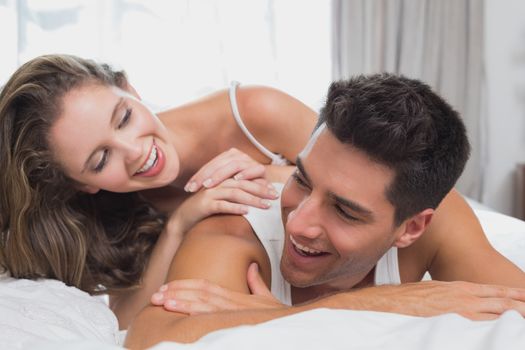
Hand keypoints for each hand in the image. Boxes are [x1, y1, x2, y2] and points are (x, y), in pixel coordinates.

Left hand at [151, 263, 283, 313]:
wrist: (293, 326)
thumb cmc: (280, 317)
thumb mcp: (268, 299)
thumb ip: (256, 283)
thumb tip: (251, 267)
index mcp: (237, 297)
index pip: (207, 287)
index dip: (186, 286)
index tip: (168, 287)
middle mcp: (234, 303)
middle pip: (201, 293)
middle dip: (176, 293)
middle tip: (155, 295)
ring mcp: (235, 314)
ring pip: (204, 304)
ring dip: (181, 302)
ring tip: (162, 302)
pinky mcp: (238, 323)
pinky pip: (214, 318)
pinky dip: (196, 315)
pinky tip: (181, 314)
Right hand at [171, 178, 278, 234]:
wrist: (183, 219)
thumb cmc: (206, 210)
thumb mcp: (222, 200)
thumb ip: (236, 195)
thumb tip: (258, 198)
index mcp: (222, 179)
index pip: (244, 178)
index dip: (260, 183)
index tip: (273, 191)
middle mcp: (216, 183)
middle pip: (243, 183)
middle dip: (261, 190)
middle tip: (274, 196)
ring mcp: (210, 193)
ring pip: (235, 193)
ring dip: (252, 199)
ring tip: (265, 206)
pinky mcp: (205, 204)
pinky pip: (222, 205)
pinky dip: (235, 208)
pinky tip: (247, 212)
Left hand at [184, 148, 267, 191]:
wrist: (265, 190)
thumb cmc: (240, 190)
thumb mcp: (224, 185)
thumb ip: (212, 183)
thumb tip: (188, 187)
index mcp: (227, 157)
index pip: (210, 165)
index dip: (198, 176)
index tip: (188, 188)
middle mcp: (238, 156)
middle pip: (219, 164)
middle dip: (205, 177)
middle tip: (195, 188)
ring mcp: (250, 161)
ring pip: (233, 166)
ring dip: (221, 175)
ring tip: (210, 185)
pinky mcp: (261, 168)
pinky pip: (253, 169)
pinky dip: (246, 174)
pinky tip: (237, 181)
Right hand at [343, 281, 524, 319]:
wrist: (388, 300)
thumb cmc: (405, 298)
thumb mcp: (430, 293)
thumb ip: (447, 298)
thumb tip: (456, 305)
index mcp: (454, 287)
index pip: (488, 289)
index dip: (508, 292)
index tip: (523, 294)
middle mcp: (459, 294)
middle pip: (496, 298)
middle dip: (517, 301)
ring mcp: (456, 305)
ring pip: (492, 309)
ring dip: (512, 311)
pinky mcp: (450, 316)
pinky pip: (479, 321)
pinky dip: (495, 321)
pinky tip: (507, 325)